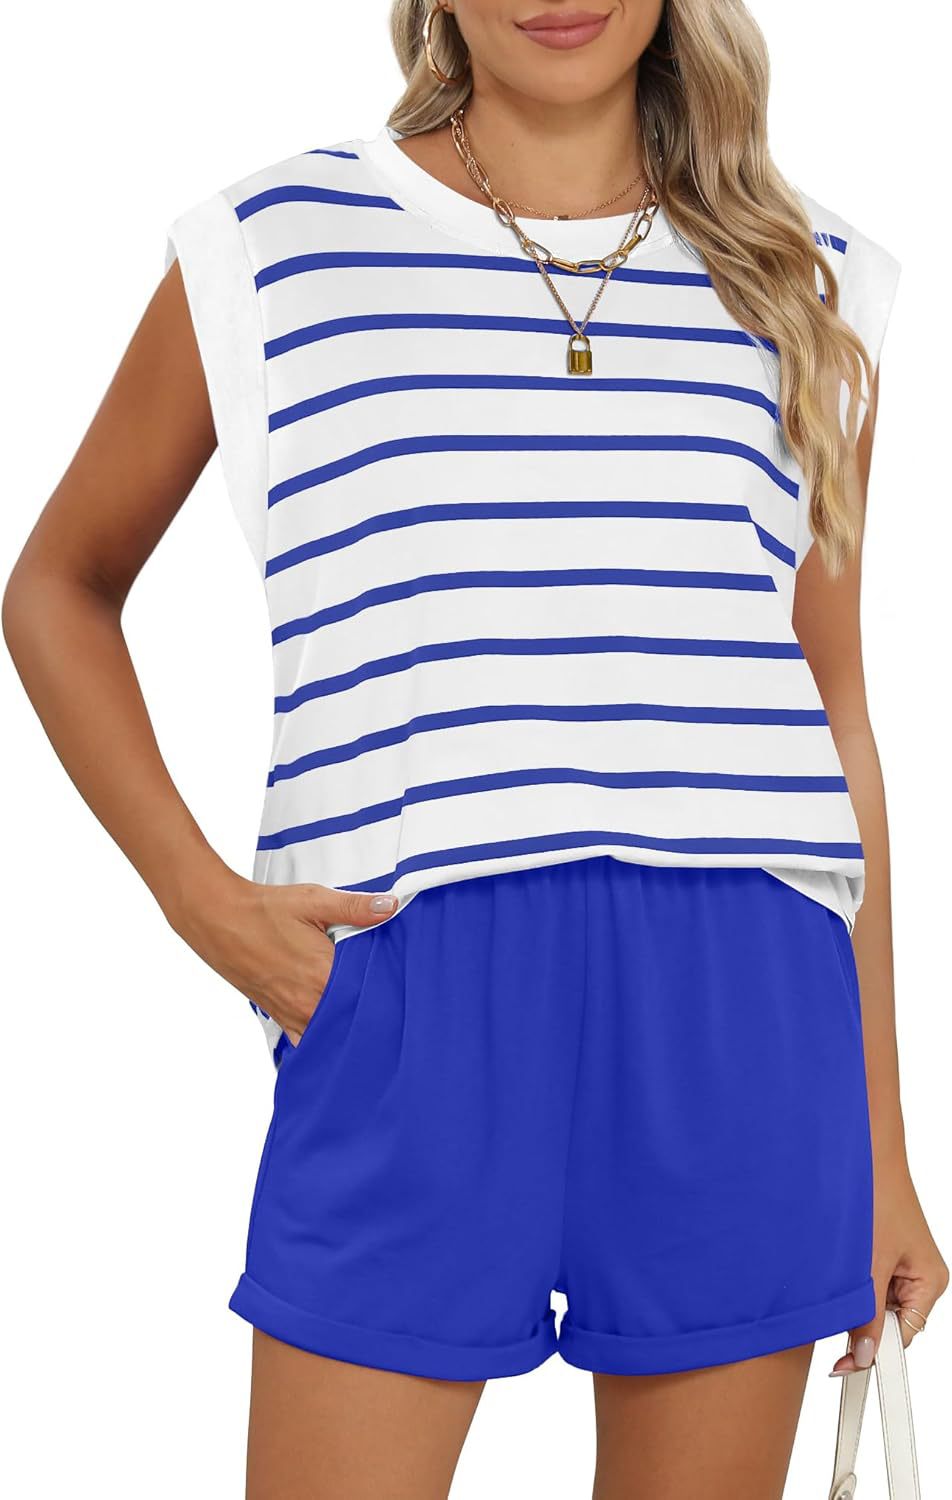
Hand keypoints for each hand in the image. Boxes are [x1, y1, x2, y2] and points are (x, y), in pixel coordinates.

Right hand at [168, 869, 397, 1044]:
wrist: (219, 920)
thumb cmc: (266, 909)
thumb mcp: (313, 901)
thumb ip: (355, 907)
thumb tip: (392, 907)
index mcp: (323, 974)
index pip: (371, 994)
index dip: (391, 993)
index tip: (407, 990)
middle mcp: (309, 1002)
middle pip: (354, 1019)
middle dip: (375, 1014)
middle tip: (397, 1010)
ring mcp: (292, 1014)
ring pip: (332, 1035)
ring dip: (349, 1028)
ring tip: (372, 1022)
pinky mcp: (278, 1016)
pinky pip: (305, 1042)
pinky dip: (322, 1040)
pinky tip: (336, 1034)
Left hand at [830, 1145, 947, 1374]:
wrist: (864, 1148)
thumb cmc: (877, 1194)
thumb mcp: (870, 1263)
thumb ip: (867, 1314)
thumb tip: (865, 1357)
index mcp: (930, 1283)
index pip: (903, 1337)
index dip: (875, 1353)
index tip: (844, 1368)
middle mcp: (919, 1277)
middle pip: (887, 1323)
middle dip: (859, 1320)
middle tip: (832, 1312)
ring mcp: (899, 1264)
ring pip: (871, 1301)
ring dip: (851, 1297)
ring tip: (840, 1270)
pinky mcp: (880, 1250)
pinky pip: (864, 1280)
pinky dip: (849, 1279)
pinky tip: (837, 1263)